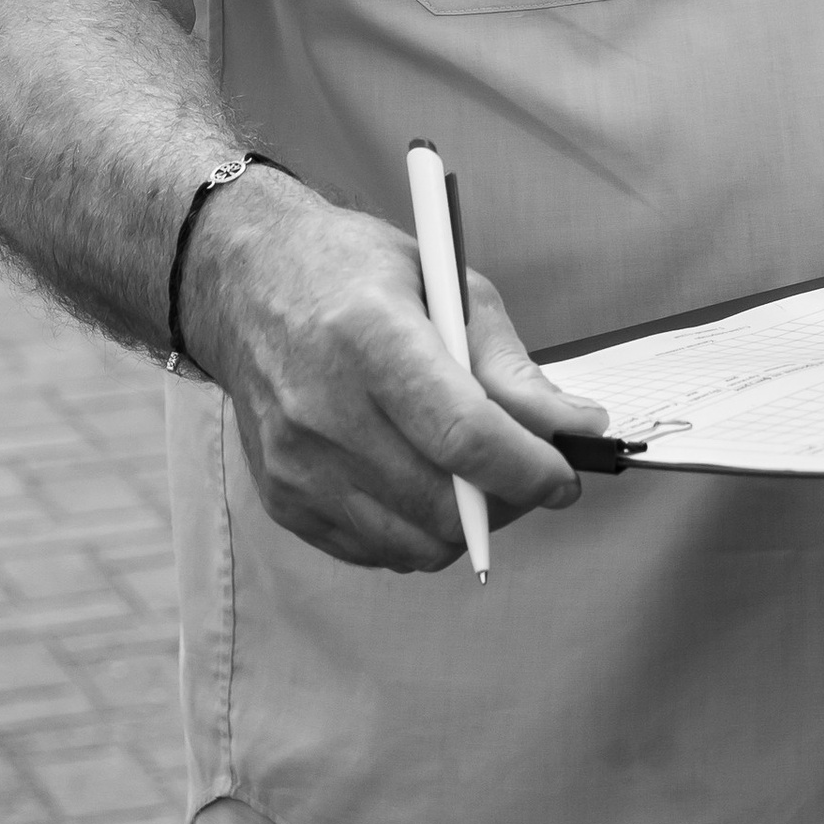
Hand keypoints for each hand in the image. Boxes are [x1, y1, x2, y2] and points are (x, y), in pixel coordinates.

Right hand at [185, 178, 611, 571]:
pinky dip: (418, 531)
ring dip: (468, 524)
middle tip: (535, 473)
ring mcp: (297, 465)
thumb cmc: (356, 272)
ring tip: (482, 478)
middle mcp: (324, 410)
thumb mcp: (447, 284)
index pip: (462, 434)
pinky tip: (426, 482)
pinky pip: (377, 551)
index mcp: (370, 337)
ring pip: (414, 544)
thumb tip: (576, 426)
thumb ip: (509, 365)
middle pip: (442, 503)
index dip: (528, 468)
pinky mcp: (284, 501)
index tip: (567, 475)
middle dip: (510, 501)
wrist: (247, 284)